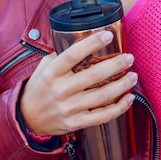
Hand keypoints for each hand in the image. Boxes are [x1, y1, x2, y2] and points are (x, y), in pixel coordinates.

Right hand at [20, 31, 136, 135]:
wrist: (27, 119)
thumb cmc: (40, 87)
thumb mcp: (45, 67)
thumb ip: (62, 55)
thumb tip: (86, 41)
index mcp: (52, 73)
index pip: (73, 54)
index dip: (92, 43)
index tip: (108, 36)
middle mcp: (61, 90)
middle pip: (95, 75)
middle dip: (117, 64)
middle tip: (129, 58)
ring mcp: (69, 108)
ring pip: (103, 96)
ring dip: (122, 85)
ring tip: (133, 76)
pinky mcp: (76, 123)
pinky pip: (103, 116)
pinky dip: (120, 107)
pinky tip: (129, 97)